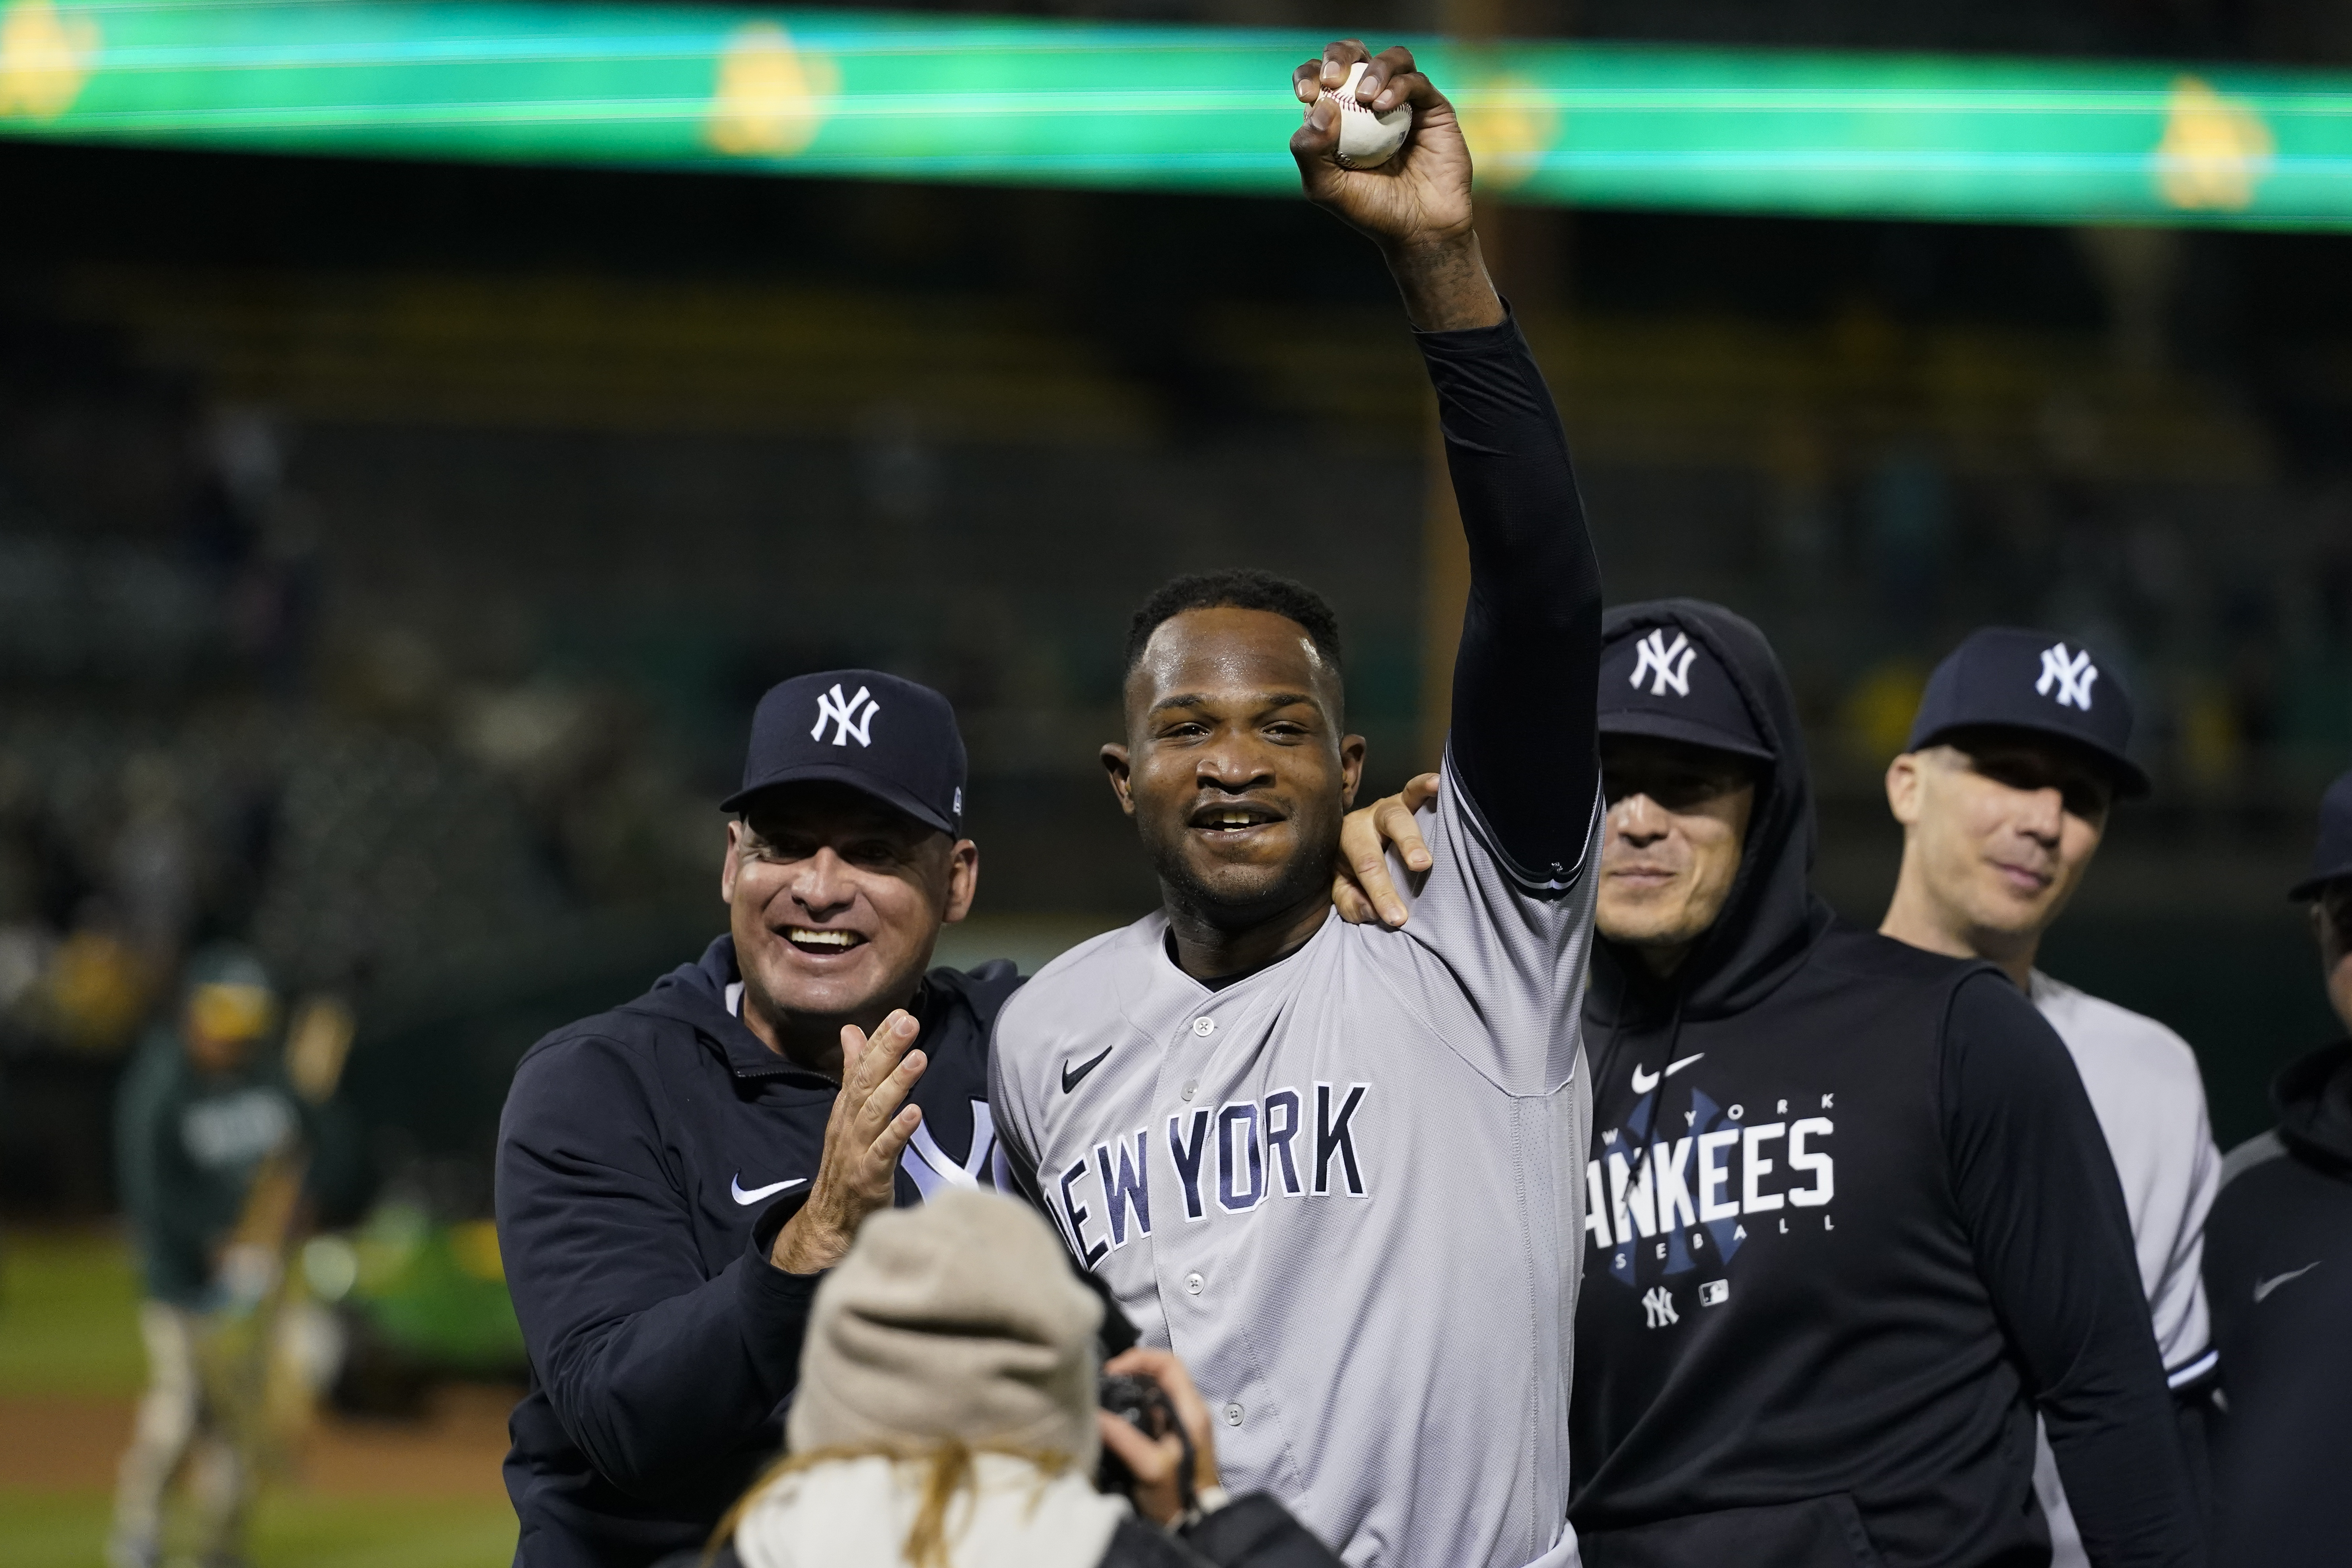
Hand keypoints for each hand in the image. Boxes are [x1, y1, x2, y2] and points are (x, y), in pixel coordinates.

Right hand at [769, 1011, 924, 1274]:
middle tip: (908, 1022)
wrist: (831, 1223)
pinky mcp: (868, 1178)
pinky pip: (883, 1152)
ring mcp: (857, 1151)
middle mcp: (848, 1124)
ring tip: (917, 1057)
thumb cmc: (848, 1163)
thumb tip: (852, 1031)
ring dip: (895, 1084)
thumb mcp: (850, 1115)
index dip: (879, 1040)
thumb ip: (853, 1073)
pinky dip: (897, 1131)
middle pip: (866, 1082)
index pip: (861, 1067)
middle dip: (886, 1050)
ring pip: (874, 1112)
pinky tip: (915, 1113)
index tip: (900, 1012)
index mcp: (846, 1108)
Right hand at [1096, 1347, 1219, 1526]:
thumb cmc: (1178, 1495)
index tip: (1111, 1372)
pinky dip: (1129, 1408)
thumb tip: (1091, 1413)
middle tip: (1100, 1386)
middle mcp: (1188, 1410)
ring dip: (1126, 1391)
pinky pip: (1148, 1410)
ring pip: (1151, 1392)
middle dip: (1128, 1373)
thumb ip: (1122, 1437)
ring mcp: (1180, 1423)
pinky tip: (1110, 1418)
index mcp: (1191, 1409)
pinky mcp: (1170, 1437)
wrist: (1195, 1525)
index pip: (1168, 1362)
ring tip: (1100, 1400)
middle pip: (1157, 1374)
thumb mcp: (1150, 1466)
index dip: (1138, 1359)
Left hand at [1290, 42, 1501, 330]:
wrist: (1420, 230)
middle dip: (1339, 55)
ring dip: (1374, 70)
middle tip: (1333, 78)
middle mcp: (1370, 103)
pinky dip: (1399, 87)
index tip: (1306, 94)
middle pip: (1354, 55)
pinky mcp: (1433, 107)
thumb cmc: (1371, 211)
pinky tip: (1384, 106)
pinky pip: (1417, 81)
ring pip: (1390, 60)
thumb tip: (1320, 104)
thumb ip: (1309, 150)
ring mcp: (1404, 102)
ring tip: (1366, 98)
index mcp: (1339, 116)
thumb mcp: (1326, 188)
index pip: (1319, 78)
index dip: (1310, 74)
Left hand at [1333, 772, 1439, 927]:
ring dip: (1419, 821)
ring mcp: (1389, 806)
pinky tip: (1439, 783)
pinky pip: (1414, 789)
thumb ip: (1353, 904)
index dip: (1383, 893)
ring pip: (1401, 811)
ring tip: (1435, 831)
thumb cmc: (1352, 870)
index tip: (1398, 918)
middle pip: (1386, 831)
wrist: (1350, 840)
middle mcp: (1368, 819)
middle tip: (1421, 866)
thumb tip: (1373, 911)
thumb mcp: (1344, 891)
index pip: (1368, 867)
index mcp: (1350, 840)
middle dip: (1406, 846)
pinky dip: (1425, 784)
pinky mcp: (1406, 799)